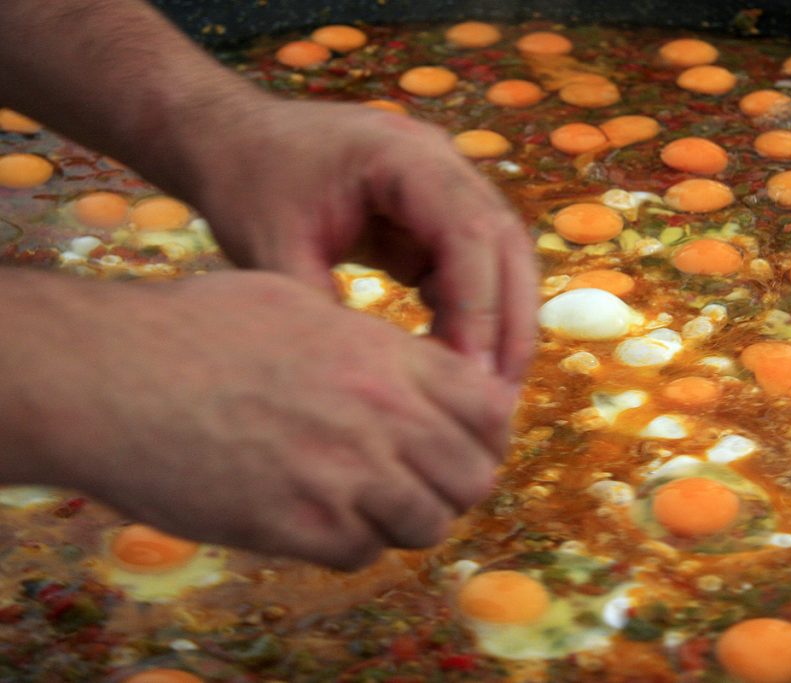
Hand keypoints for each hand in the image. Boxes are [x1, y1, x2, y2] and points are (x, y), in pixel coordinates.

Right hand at [38, 271, 514, 568]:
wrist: (112, 374)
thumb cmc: (194, 328)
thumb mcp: (299, 304)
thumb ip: (368, 342)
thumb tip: (410, 369)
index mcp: (387, 358)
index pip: (490, 407)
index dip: (487, 430)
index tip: (466, 440)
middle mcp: (381, 417)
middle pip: (474, 475)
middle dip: (458, 483)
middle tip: (426, 481)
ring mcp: (344, 476)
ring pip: (428, 523)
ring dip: (408, 518)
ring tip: (371, 502)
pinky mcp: (300, 527)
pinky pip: (364, 553)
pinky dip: (354, 542)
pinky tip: (320, 517)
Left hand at [177, 96, 536, 382]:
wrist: (231, 136)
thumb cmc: (246, 183)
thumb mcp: (273, 250)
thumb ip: (324, 311)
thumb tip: (380, 383)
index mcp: (400, 155)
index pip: (468, 231)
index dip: (479, 306)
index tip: (472, 376)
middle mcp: (437, 160)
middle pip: (504, 241)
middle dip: (508, 321)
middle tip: (500, 395)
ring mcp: (441, 181)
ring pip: (499, 252)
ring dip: (498, 319)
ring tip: (486, 387)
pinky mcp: (431, 211)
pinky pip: (470, 261)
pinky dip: (470, 309)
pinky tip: (452, 355)